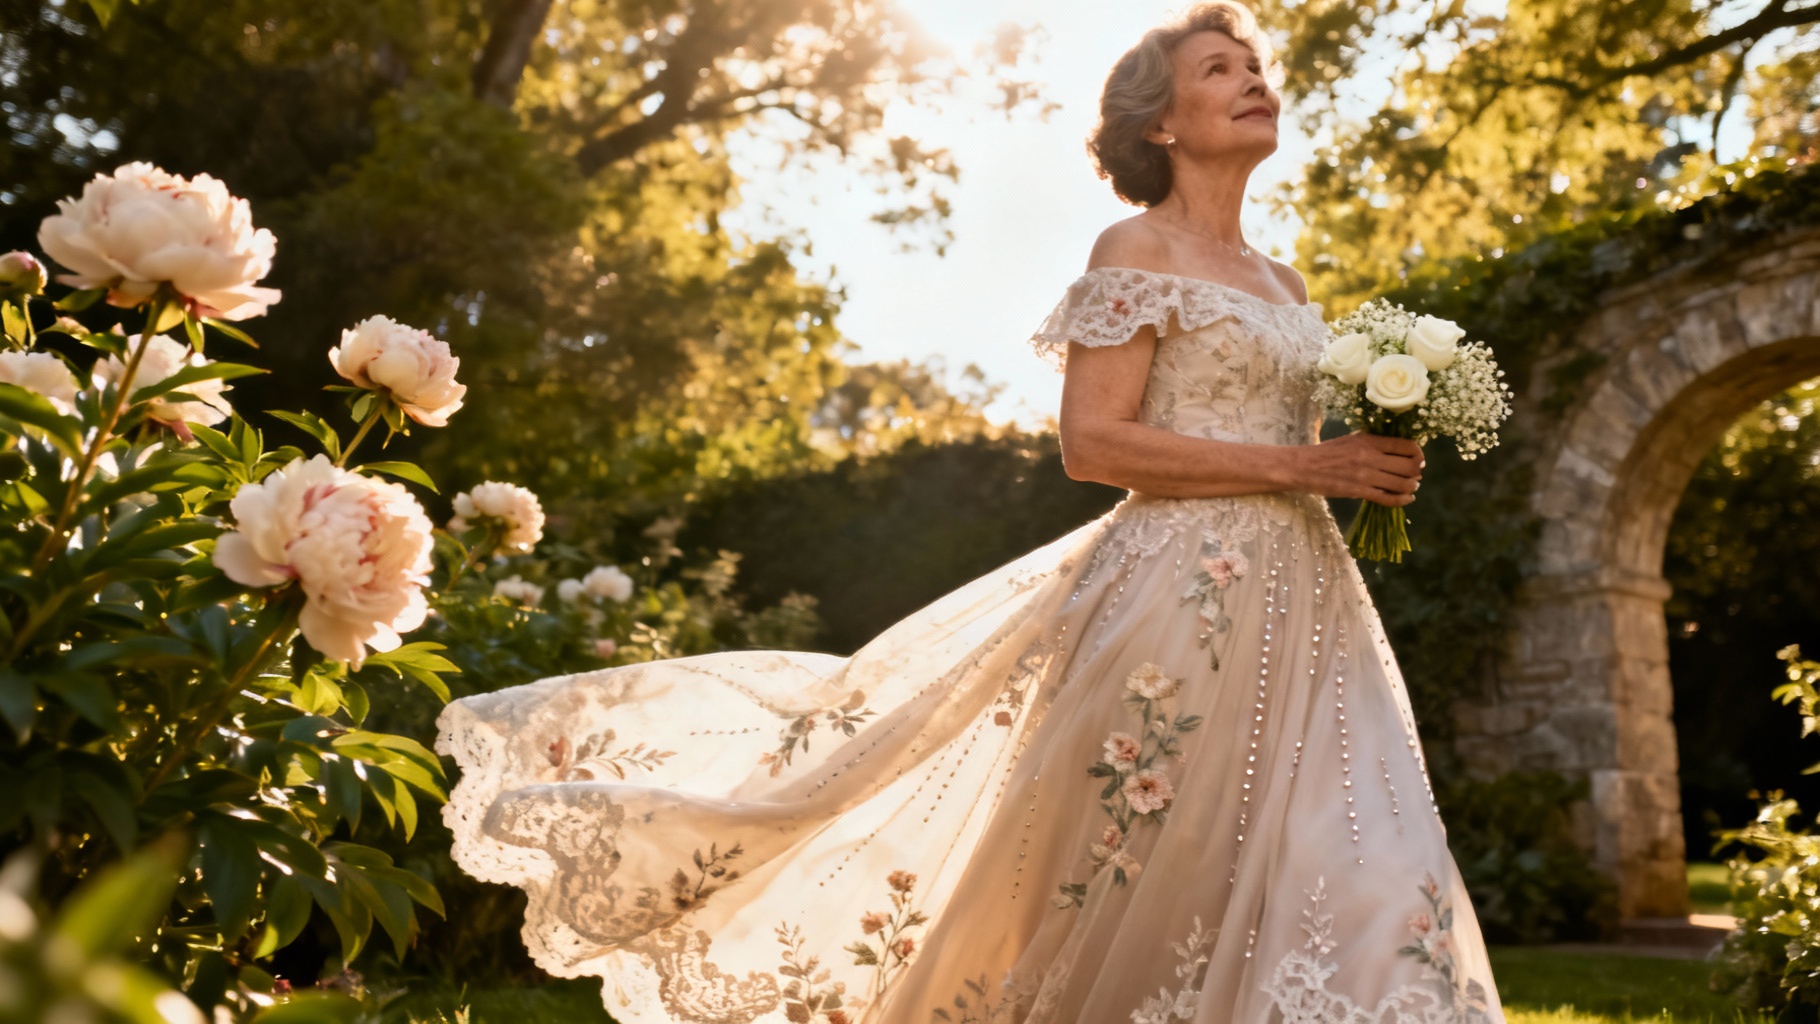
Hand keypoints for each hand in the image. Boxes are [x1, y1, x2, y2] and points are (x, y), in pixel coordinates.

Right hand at [1291, 433, 1423, 506]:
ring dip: (1411, 486)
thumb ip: (1374, 444)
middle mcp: (1371, 457)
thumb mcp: (1352, 440)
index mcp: (1370, 440)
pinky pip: (1389, 498)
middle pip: (1410, 466)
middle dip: (1417, 472)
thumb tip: (1399, 452)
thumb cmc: (1327, 452)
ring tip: (1411, 487)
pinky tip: (1406, 499)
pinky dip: (1403, 500)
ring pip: (1403, 484)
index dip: (1418, 454)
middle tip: (1415, 475)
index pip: (1407, 446)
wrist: (1303, 467)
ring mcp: (1366, 475)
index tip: (1417, 459)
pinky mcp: (1359, 491)